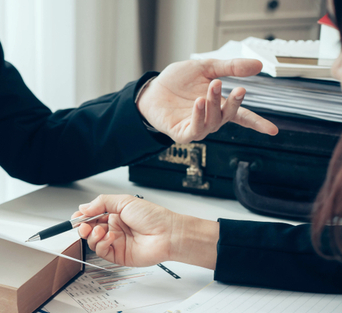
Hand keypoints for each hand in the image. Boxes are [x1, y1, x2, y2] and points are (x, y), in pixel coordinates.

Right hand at [74, 195, 218, 268]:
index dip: (82, 217)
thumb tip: (83, 207)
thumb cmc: (153, 217)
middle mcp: (114, 228)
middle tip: (83, 226)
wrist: (168, 233)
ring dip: (93, 236)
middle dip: (83, 228)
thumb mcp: (124, 202)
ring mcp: (115, 242)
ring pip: (93, 242)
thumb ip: (101, 203)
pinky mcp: (118, 256)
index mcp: (114, 215)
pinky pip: (102, 252)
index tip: (77, 216)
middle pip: (89, 230)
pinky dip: (102, 244)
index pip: (91, 216)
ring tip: (102, 230)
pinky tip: (110, 237)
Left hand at [137, 59, 278, 142]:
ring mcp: (196, 128)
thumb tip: (259, 66)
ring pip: (212, 122)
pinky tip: (199, 102)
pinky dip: (198, 117)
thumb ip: (231, 67)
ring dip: (214, 104)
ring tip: (211, 87)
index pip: (242, 117)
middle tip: (239, 88)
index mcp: (219, 106)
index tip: (273, 131)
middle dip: (234, 102)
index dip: (257, 123)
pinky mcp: (181, 133)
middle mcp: (210, 120)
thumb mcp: (206, 68)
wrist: (152, 88)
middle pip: (228, 115)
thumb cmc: (178, 81)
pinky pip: (194, 130)